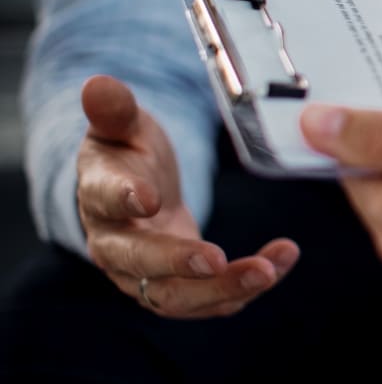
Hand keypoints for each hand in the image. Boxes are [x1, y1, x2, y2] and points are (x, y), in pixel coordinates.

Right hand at [76, 75, 298, 316]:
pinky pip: (212, 299)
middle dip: (178, 263)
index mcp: (98, 197)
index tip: (150, 196)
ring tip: (268, 271)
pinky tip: (281, 262)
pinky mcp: (180, 288)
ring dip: (223, 288)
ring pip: (177, 296)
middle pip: (140, 263)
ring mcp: (146, 275)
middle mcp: (115, 246)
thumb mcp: (124, 126)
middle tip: (217, 259)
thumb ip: (116, 110)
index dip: (123, 198)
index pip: (105, 200)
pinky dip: (246, 288)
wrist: (136, 191)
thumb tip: (98, 84)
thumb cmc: (129, 154)